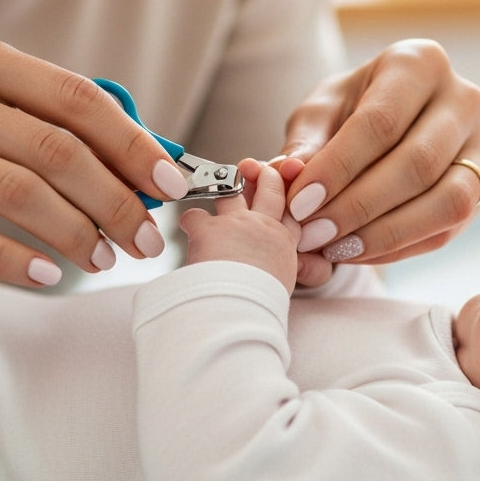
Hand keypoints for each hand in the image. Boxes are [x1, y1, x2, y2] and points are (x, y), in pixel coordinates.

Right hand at [0, 32, 191, 286]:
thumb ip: (49, 121)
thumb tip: (144, 162)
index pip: (77, 97)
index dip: (132, 143)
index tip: (170, 182)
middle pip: (55, 150)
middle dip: (115, 201)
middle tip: (145, 238)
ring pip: (16, 193)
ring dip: (75, 234)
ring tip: (104, 259)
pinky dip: (12, 260)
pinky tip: (46, 276)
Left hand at [180, 162, 300, 292]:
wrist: (242, 310)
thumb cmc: (260, 305)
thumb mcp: (281, 285)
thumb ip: (275, 268)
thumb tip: (265, 270)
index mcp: (285, 244)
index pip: (292, 209)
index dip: (287, 194)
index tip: (281, 187)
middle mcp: (265, 227)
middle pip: (270, 187)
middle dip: (264, 175)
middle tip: (257, 170)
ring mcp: (238, 223)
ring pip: (233, 190)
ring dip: (224, 188)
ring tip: (217, 187)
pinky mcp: (209, 228)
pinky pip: (194, 213)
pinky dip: (188, 219)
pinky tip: (188, 225)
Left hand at [277, 39, 479, 267]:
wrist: (385, 123)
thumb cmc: (348, 112)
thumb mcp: (318, 115)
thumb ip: (303, 145)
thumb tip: (287, 174)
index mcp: (419, 62)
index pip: (382, 120)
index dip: (339, 167)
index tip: (300, 203)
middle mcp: (463, 99)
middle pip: (419, 163)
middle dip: (360, 206)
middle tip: (313, 233)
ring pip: (448, 200)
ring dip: (387, 233)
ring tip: (336, 248)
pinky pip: (449, 228)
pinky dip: (401, 247)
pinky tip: (358, 251)